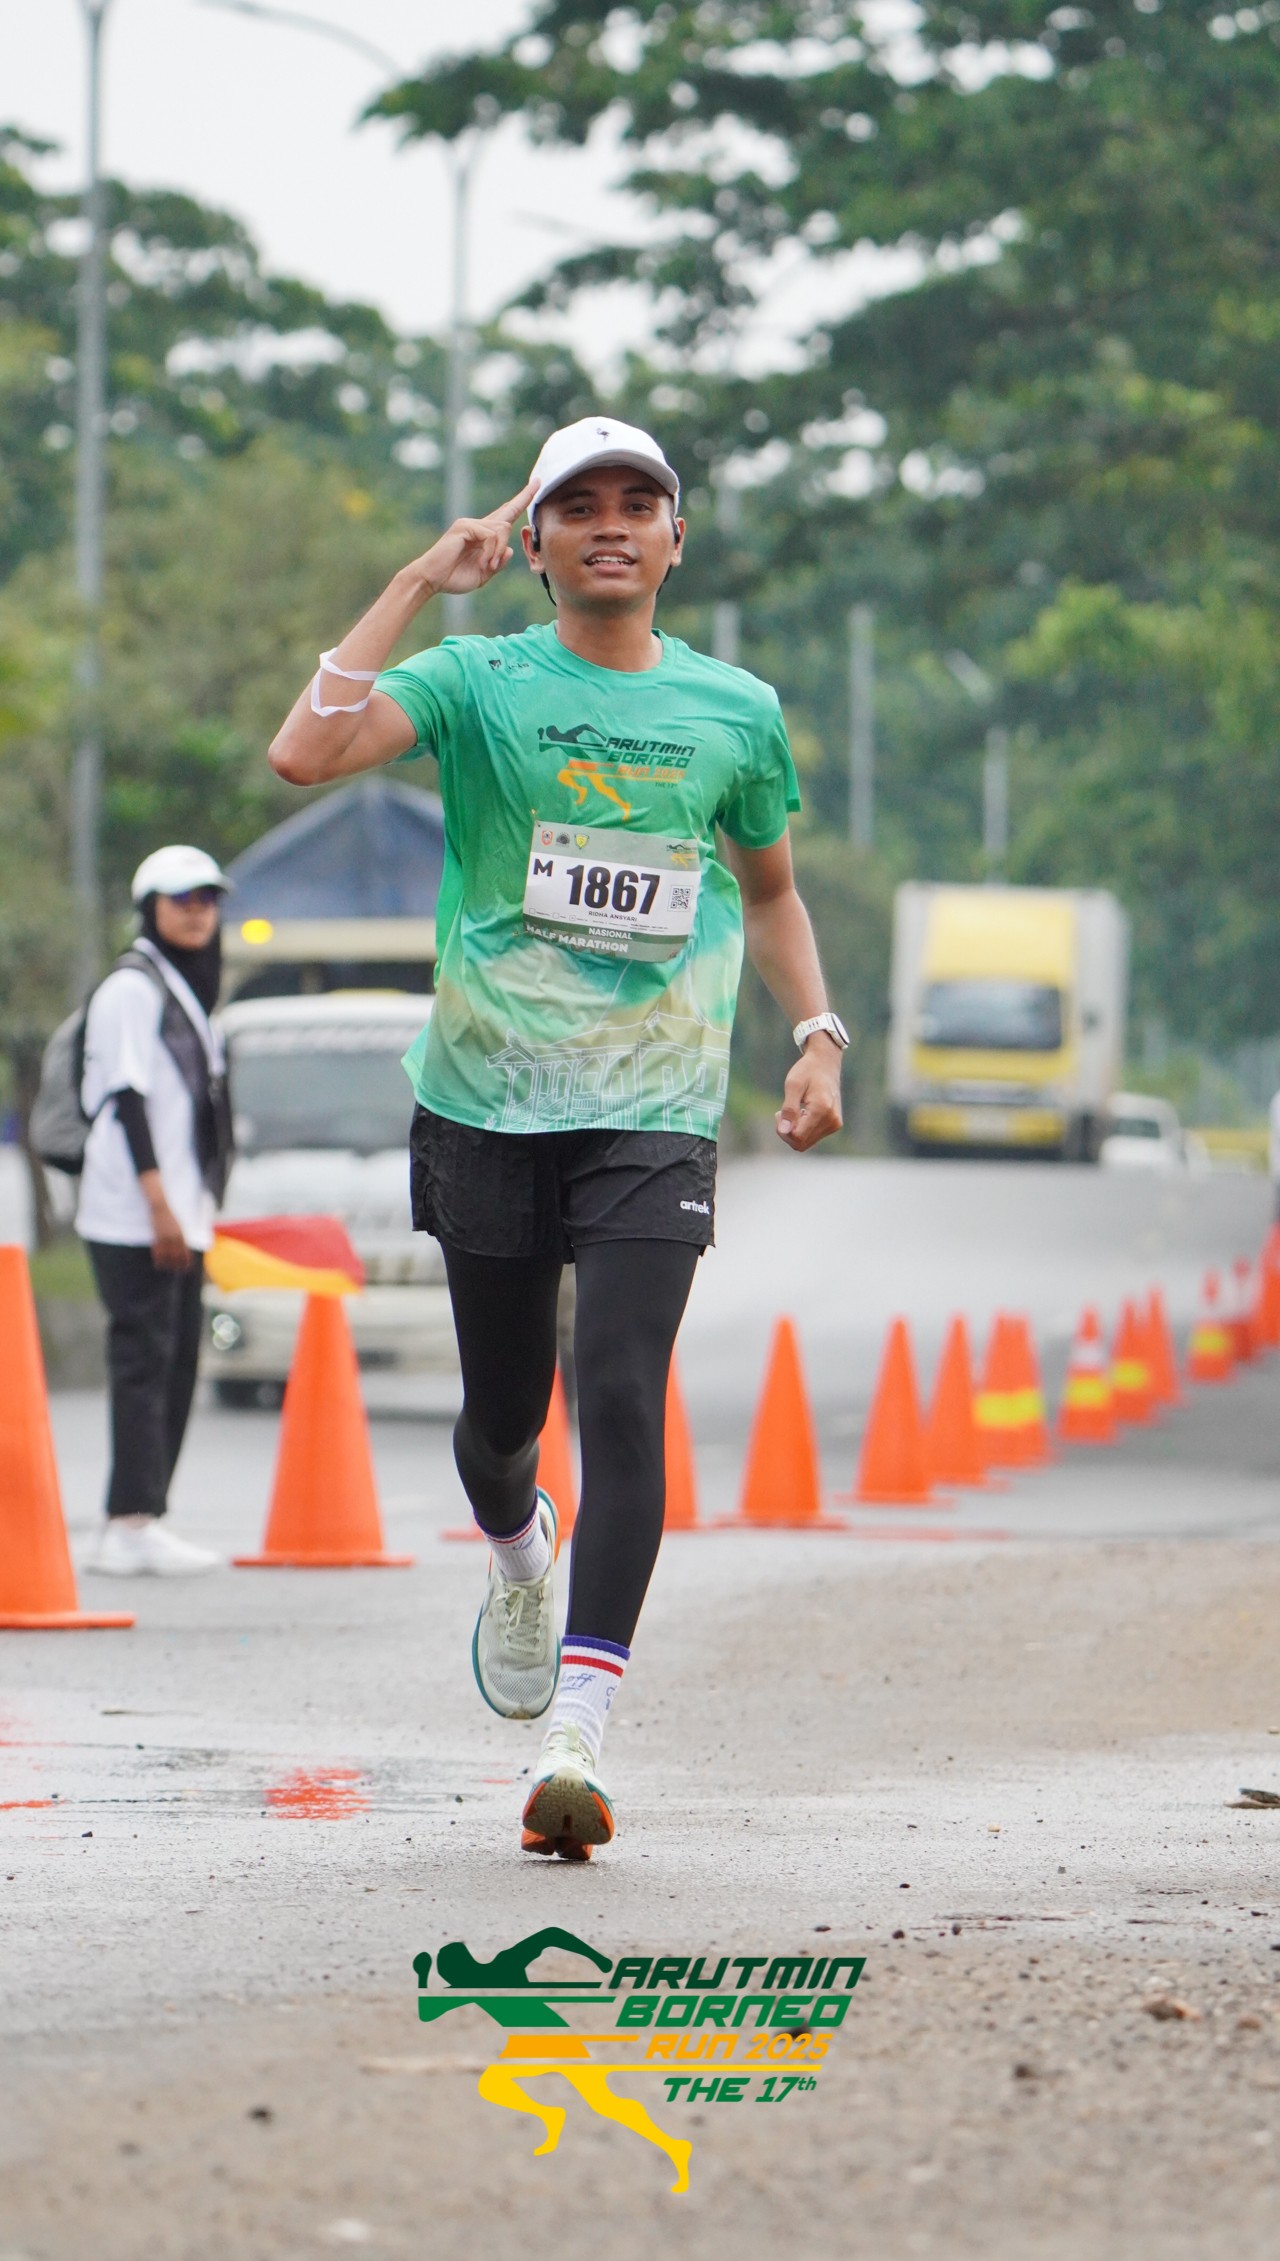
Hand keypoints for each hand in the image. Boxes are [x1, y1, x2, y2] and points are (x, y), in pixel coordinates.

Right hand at [148, 1199, 191, 1270]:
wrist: (160, 1207)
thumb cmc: (170, 1216)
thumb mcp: (179, 1226)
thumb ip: (181, 1236)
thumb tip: (184, 1245)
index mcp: (182, 1235)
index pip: (186, 1252)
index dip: (187, 1261)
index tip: (187, 1268)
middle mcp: (174, 1237)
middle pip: (177, 1255)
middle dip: (178, 1264)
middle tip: (177, 1271)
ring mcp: (165, 1237)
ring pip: (167, 1255)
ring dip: (167, 1263)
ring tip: (166, 1269)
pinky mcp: (157, 1236)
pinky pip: (157, 1250)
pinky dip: (158, 1258)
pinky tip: (158, 1264)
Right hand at [412, 478, 537, 597]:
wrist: (431, 580)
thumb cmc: (453, 578)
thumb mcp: (484, 574)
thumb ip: (498, 563)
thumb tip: (509, 549)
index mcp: (482, 535)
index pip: (506, 513)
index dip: (522, 499)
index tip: (537, 482)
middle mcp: (477, 524)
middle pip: (507, 517)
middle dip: (516, 514)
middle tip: (511, 525)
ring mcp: (470, 523)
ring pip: (502, 529)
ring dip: (498, 551)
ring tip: (486, 566)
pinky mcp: (465, 526)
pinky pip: (491, 534)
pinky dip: (491, 550)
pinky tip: (483, 561)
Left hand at [775, 1036, 843, 1151]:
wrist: (826, 1063)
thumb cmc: (807, 1071)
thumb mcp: (793, 1085)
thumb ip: (788, 1109)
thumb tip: (784, 1131)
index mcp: (822, 1109)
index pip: (797, 1137)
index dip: (783, 1130)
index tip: (779, 1113)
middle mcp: (832, 1120)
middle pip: (801, 1144)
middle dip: (787, 1133)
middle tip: (782, 1112)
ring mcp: (835, 1124)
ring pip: (806, 1143)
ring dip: (794, 1131)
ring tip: (794, 1110)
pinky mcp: (834, 1124)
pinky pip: (812, 1137)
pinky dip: (803, 1129)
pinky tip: (802, 1113)